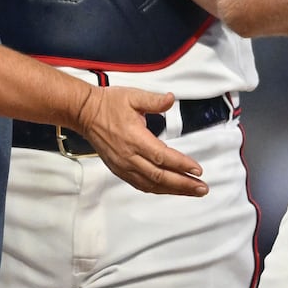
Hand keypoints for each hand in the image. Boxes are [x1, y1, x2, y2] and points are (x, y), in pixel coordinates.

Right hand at [75, 87, 208, 196]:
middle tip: (202, 188)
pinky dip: (157, 189)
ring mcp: (123, 166)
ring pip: (151, 184)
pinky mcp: (119, 169)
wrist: (84, 114)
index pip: (162, 157)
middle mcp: (129, 157)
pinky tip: (169, 189)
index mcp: (135, 138)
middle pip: (160, 176)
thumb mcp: (133, 96)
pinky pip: (141, 184)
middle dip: (183, 184)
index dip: (181, 165)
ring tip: (192, 191)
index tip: (197, 170)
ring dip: (173, 190)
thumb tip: (171, 99)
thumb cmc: (109, 104)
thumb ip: (154, 100)